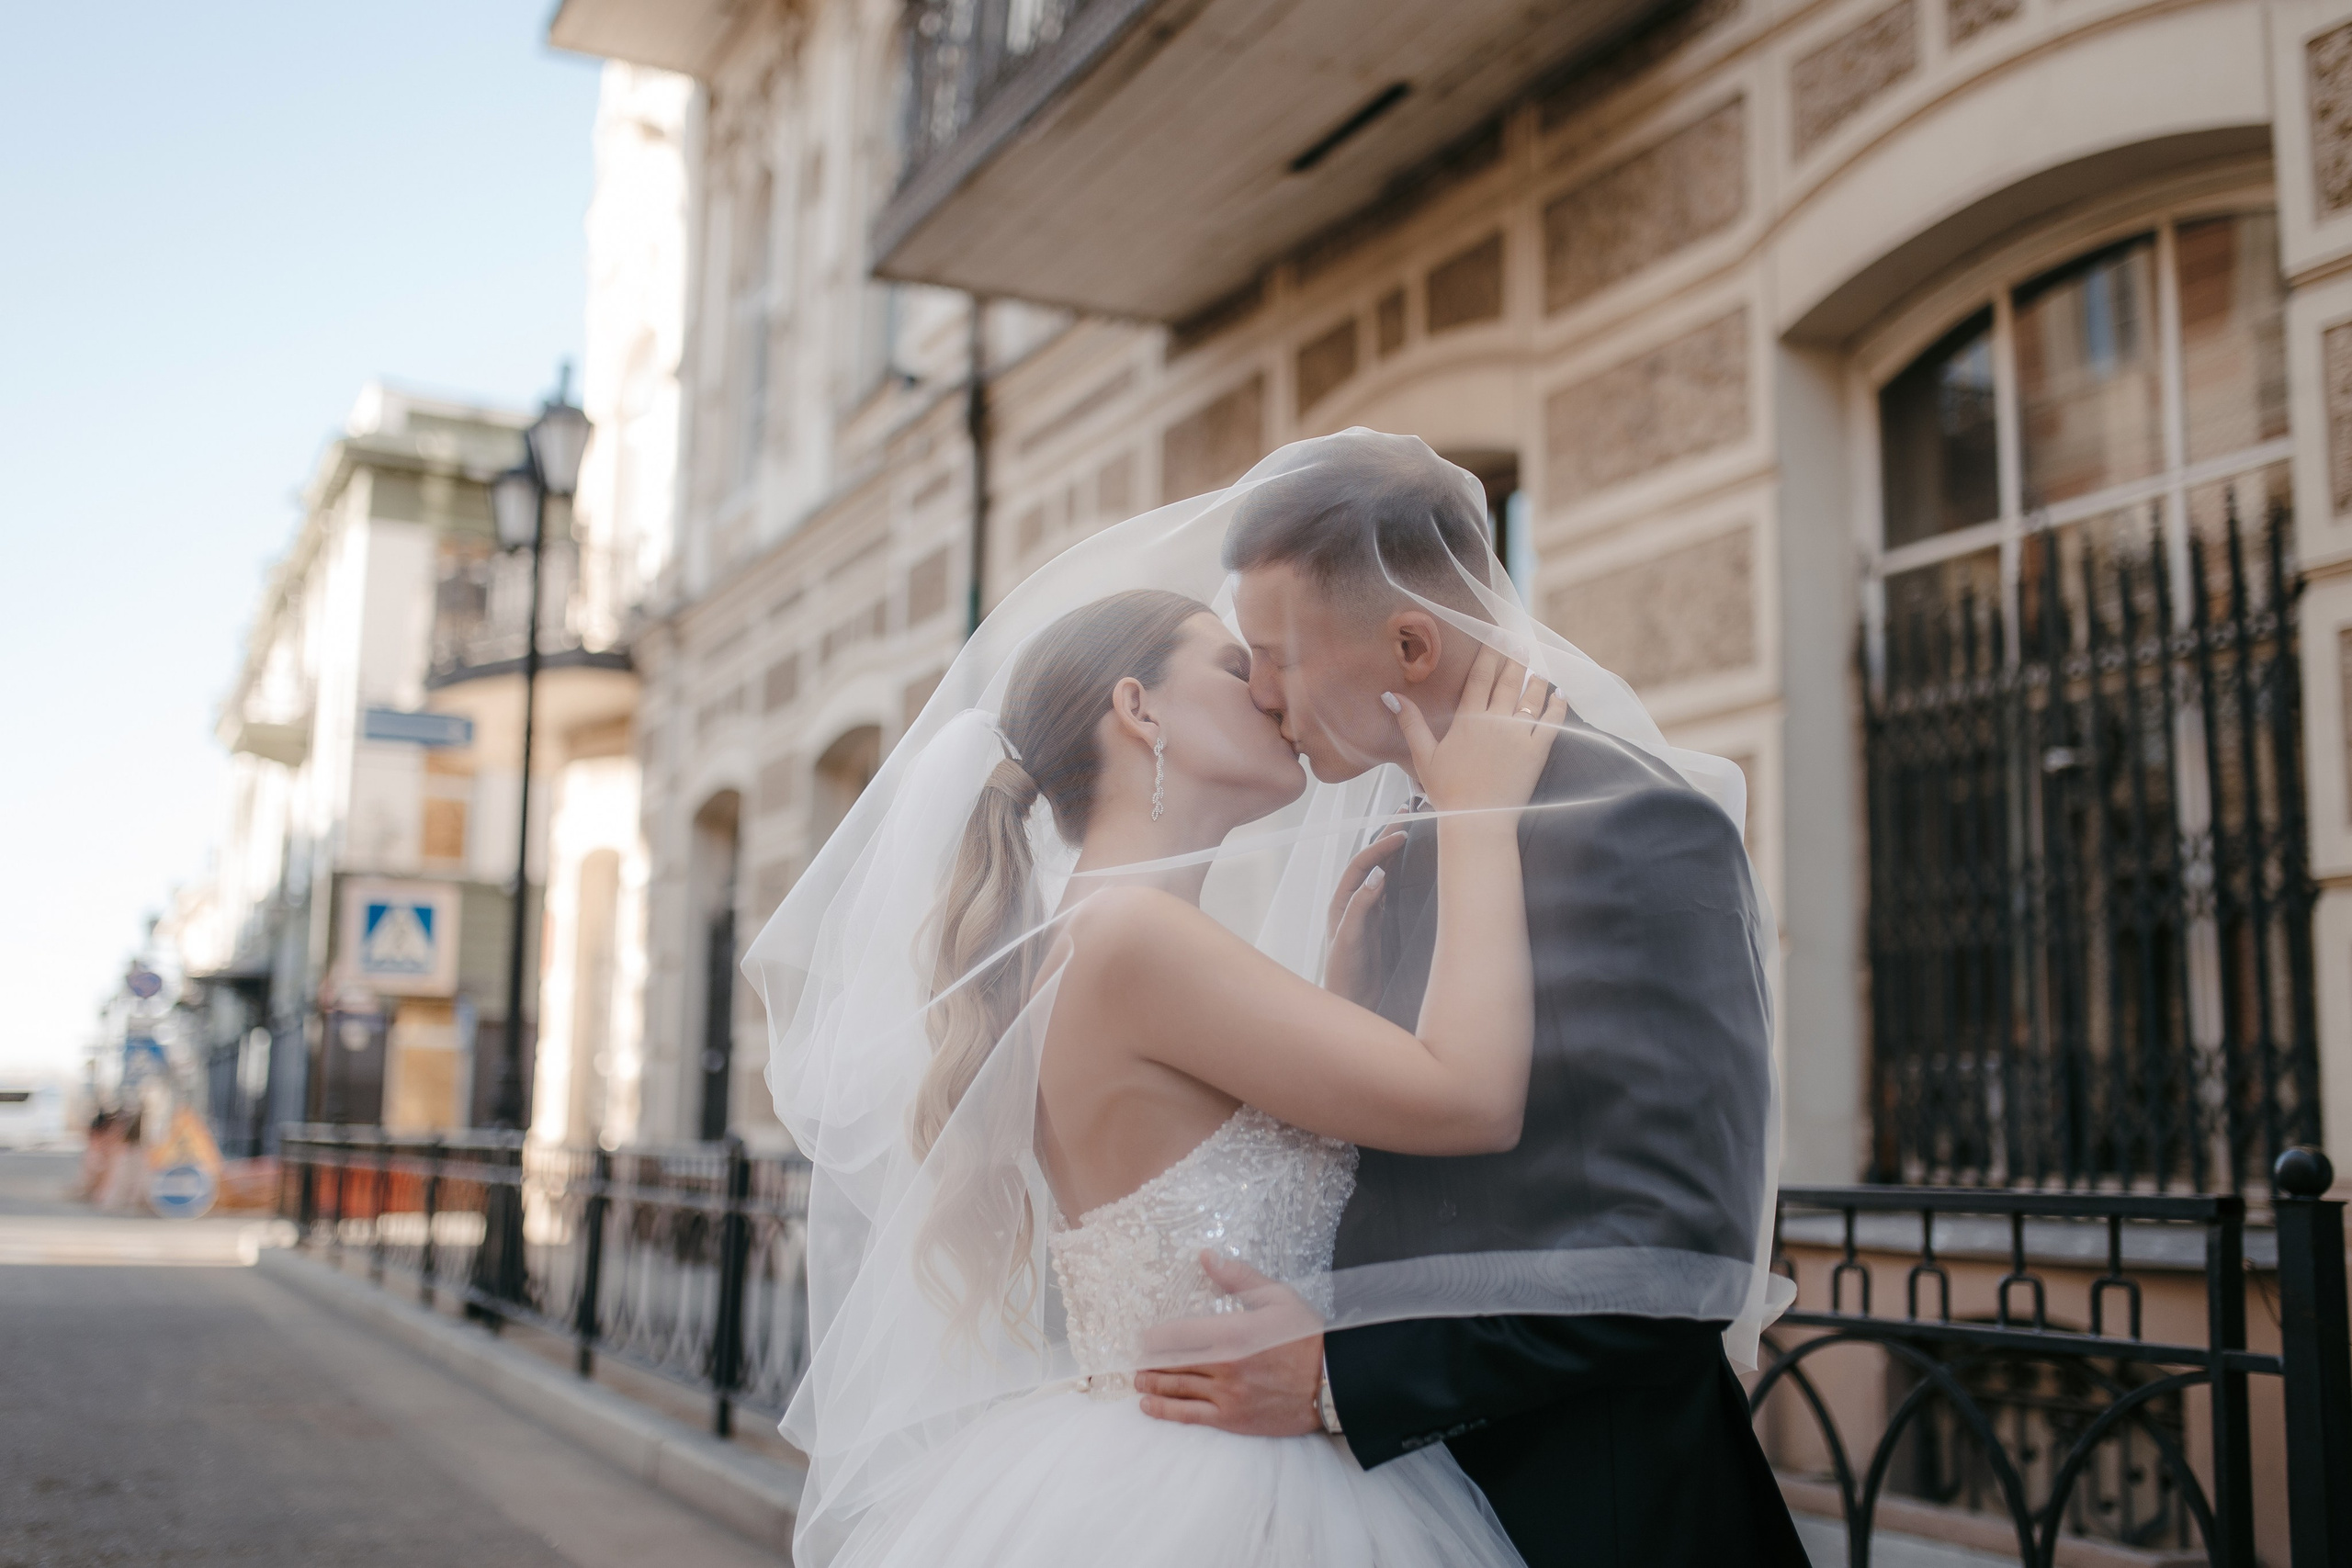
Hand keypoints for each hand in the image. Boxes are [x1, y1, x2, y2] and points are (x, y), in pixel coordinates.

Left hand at [1134, 1253, 1325, 1436]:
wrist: (1333, 1383)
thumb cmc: (1307, 1337)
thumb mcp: (1277, 1298)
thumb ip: (1238, 1278)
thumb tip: (1207, 1257)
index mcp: (1233, 1333)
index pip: (1177, 1334)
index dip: (1153, 1337)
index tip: (1142, 1336)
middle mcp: (1224, 1366)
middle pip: (1171, 1363)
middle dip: (1148, 1361)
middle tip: (1133, 1358)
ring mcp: (1227, 1395)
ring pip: (1176, 1388)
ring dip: (1151, 1383)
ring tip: (1138, 1379)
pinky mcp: (1233, 1419)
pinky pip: (1190, 1415)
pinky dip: (1165, 1410)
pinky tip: (1148, 1406)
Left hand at [1324, 827, 1405, 1006]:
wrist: (1352, 1002)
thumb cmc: (1344, 974)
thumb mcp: (1350, 940)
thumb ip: (1361, 908)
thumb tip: (1377, 874)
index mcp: (1342, 902)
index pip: (1362, 864)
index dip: (1380, 846)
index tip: (1402, 833)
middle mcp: (1353, 901)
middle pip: (1370, 861)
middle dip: (1386, 835)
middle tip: (1406, 810)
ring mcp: (1367, 910)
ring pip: (1382, 871)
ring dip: (1394, 849)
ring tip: (1409, 826)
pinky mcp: (1379, 922)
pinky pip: (1390, 888)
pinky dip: (1400, 870)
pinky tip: (1410, 861)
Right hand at [1388, 645, 1565, 816]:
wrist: (1477, 820)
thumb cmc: (1447, 791)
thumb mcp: (1423, 756)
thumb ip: (1411, 722)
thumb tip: (1390, 695)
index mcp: (1468, 719)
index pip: (1480, 677)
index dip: (1489, 654)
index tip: (1495, 637)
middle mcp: (1495, 721)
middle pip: (1508, 680)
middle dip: (1514, 658)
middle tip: (1519, 643)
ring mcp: (1519, 735)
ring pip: (1531, 696)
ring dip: (1536, 678)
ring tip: (1538, 667)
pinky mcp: (1537, 752)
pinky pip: (1552, 722)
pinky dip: (1558, 705)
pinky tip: (1560, 694)